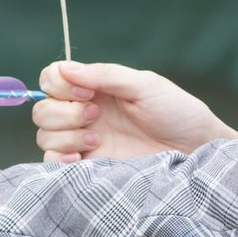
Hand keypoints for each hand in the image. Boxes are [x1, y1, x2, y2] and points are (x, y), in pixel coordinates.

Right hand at [32, 61, 237, 162]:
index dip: (58, 85)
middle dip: (63, 112)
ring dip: (65, 136)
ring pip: (44, 135)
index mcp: (95, 89)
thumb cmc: (177, 112)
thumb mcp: (144, 85)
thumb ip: (104, 75)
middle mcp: (84, 113)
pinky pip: (51, 162)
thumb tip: (66, 69)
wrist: (195, 152)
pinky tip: (80, 157)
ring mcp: (83, 141)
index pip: (52, 79)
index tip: (85, 93)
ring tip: (97, 141)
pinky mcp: (87, 167)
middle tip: (96, 116)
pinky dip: (58, 158)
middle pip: (43, 109)